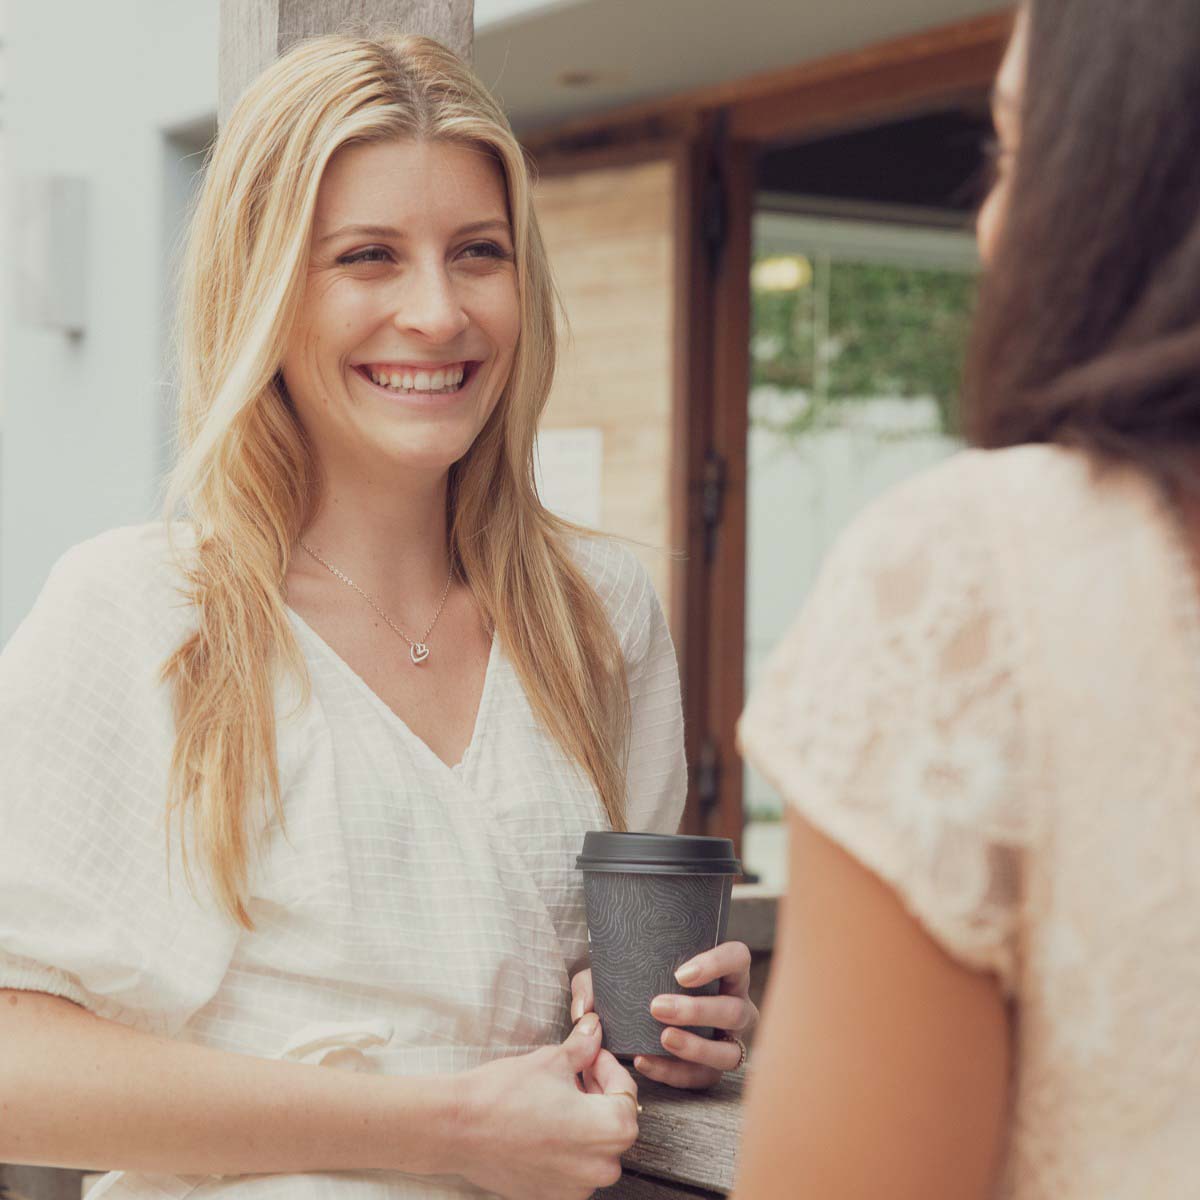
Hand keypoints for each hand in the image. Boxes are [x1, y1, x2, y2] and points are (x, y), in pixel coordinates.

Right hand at [455, 1015, 639, 1199]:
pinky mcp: (551, 1197)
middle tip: (579, 1073)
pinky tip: (547, 1125)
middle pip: (616, 1126)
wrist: (458, 1128)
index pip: (627, 1095)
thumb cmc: (504, 1094)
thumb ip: (583, 1047)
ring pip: (597, 1151)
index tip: (592, 1058)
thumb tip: (595, 1030)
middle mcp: (598, 1167)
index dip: (610, 1070)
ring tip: (561, 1098)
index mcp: (608, 1130)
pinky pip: (574, 1170)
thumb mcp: (552, 1060)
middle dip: (601, 1096)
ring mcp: (574, 1187)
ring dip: (587, 1123)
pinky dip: (569, 1148)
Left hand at [571, 942, 758, 1090]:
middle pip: (733, 1009)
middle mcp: (735, 1006)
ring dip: (696, 1046)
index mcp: (724, 972)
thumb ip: (592, 985)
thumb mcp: (612, 977)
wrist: (630, 1022)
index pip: (736, 958)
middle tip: (657, 1007)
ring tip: (662, 1039)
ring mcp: (728, 1041)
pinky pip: (702, 1078)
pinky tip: (646, 1063)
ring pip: (727, 1051)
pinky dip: (674, 1073)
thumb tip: (585, 1012)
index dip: (717, 964)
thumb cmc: (635, 987)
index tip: (681, 974)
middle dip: (697, 1010)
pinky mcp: (712, 1071)